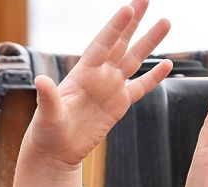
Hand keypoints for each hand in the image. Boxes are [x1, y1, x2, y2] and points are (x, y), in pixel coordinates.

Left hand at [23, 0, 171, 172]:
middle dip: (132, 21)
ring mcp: (111, 88)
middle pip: (120, 43)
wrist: (55, 151)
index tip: (127, 8)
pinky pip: (140, 87)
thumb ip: (47, 97)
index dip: (115, 28)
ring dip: (149, 42)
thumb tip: (40, 81)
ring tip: (165, 22)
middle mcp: (99, 75)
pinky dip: (154, 77)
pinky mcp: (119, 104)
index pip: (102, 45)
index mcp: (82, 73)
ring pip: (134, 59)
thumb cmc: (46, 131)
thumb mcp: (46, 114)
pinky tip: (167, 64)